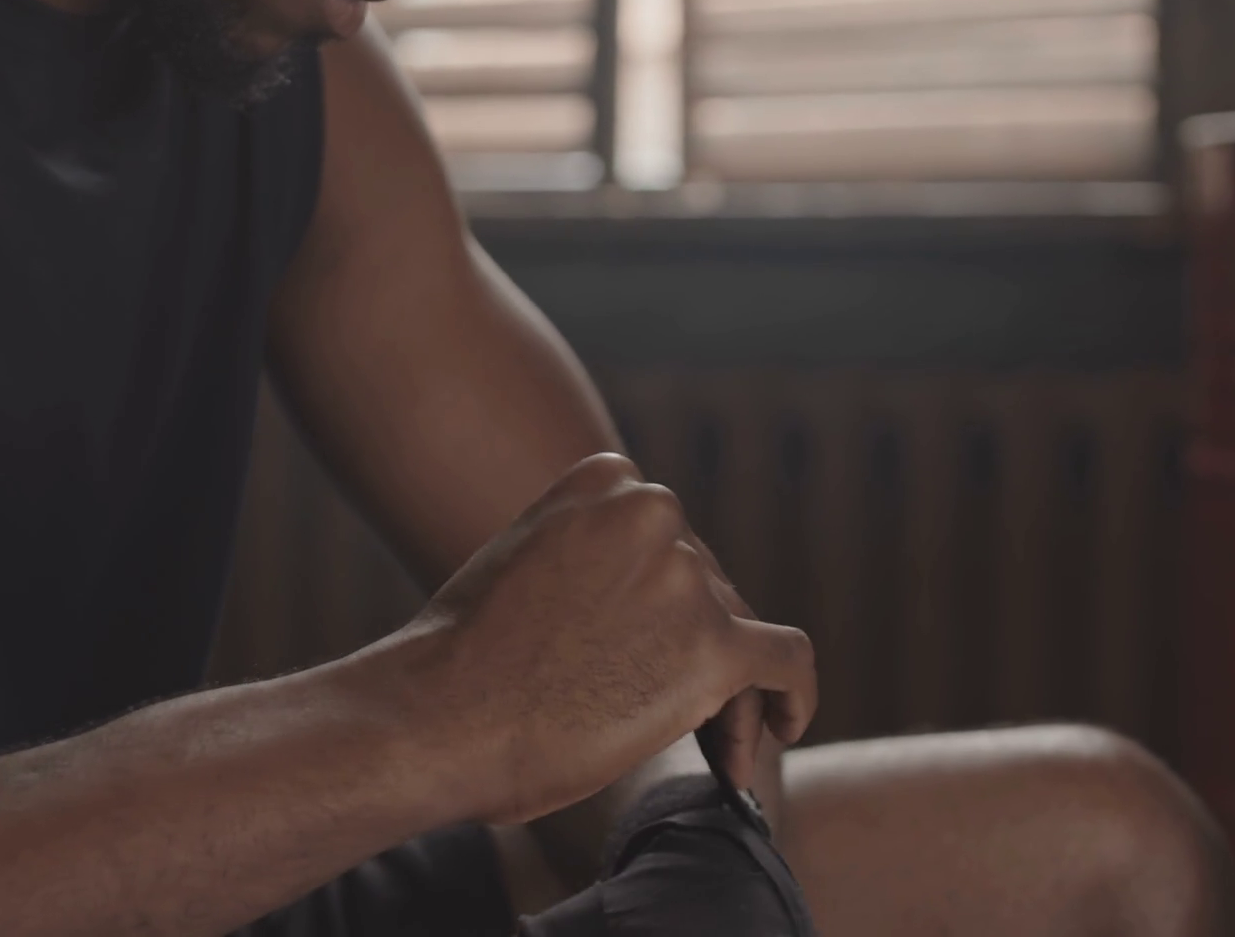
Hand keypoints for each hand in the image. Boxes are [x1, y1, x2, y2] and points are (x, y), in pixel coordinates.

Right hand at [399, 454, 816, 824]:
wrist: (438, 715)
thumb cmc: (459, 663)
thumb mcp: (519, 563)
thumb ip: (584, 558)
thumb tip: (638, 607)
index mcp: (603, 480)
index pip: (667, 543)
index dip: (665, 603)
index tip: (646, 650)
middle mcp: (652, 509)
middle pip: (708, 588)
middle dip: (694, 650)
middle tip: (669, 719)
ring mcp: (684, 573)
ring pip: (739, 632)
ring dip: (726, 693)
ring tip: (706, 754)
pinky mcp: (712, 644)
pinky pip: (790, 661)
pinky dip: (796, 696)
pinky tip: (787, 728)